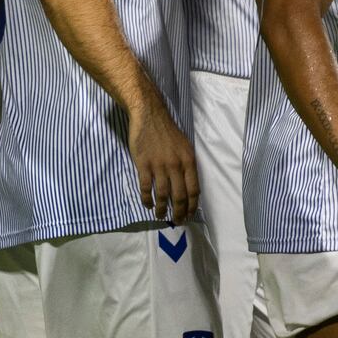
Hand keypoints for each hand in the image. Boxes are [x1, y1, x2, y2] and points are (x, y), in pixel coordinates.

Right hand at [126, 98, 198, 223]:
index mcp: (189, 161)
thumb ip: (187, 166)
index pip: (193, 189)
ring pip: (163, 194)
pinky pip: (146, 187)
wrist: (149, 116)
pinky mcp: (143, 164)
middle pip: (179, 196)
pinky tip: (148, 205)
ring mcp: (159, 165)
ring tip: (161, 217)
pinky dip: (147, 199)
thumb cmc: (168, 132)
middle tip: (177, 221)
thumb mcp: (185, 147)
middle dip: (179, 212)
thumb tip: (189, 186)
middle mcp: (176, 165)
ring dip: (162, 209)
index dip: (192, 205)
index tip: (189, 215)